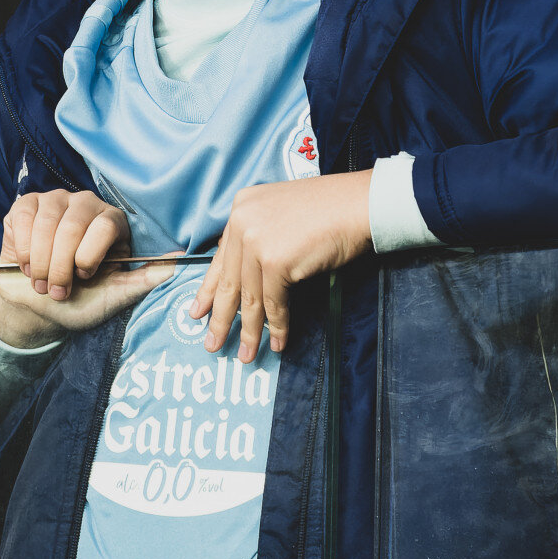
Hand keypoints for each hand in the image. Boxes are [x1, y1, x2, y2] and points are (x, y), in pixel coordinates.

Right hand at [0, 189, 169, 347]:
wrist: (38, 308)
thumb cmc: (81, 300)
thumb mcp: (115, 295)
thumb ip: (145, 279)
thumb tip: (179, 261)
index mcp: (113, 221)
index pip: (105, 226)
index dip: (89, 256)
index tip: (84, 277)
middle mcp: (86, 204)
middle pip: (72, 227)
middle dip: (61, 267)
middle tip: (58, 291)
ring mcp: (54, 201)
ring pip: (46, 226)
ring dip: (41, 264)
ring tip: (42, 283)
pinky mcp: (26, 205)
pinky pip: (24, 220)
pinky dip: (23, 252)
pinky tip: (26, 266)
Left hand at [191, 172, 371, 361]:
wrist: (358, 204)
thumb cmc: (330, 209)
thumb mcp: (282, 214)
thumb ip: (261, 236)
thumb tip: (250, 277)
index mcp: (241, 207)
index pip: (221, 257)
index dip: (210, 289)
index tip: (199, 310)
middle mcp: (242, 222)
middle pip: (229, 280)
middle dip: (220, 317)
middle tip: (212, 342)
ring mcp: (256, 241)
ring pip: (250, 297)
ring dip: (249, 331)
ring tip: (245, 354)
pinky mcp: (275, 261)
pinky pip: (274, 303)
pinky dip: (277, 327)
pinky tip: (277, 342)